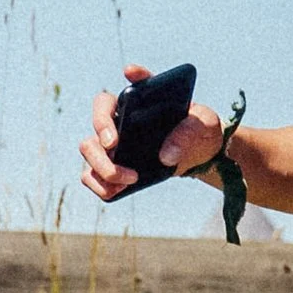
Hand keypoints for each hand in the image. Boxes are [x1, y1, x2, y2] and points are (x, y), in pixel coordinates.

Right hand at [80, 65, 221, 204]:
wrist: (201, 149)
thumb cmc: (198, 126)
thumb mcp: (203, 122)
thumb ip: (188, 131)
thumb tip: (166, 156)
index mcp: (130, 105)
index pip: (104, 103)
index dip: (102, 116)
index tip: (116, 137)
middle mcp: (116, 125)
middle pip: (92, 134)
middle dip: (101, 149)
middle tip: (123, 159)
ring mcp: (112, 148)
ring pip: (89, 157)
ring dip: (104, 171)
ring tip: (132, 179)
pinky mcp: (115, 168)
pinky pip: (93, 179)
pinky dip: (103, 188)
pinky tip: (122, 190)